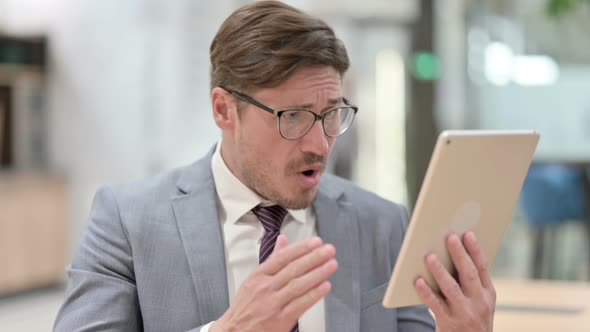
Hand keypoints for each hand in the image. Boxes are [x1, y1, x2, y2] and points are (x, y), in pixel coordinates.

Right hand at [211, 235, 337, 331]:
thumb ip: (271, 260)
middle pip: (293, 269)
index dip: (301, 248)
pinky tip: (325, 286)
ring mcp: (272, 304)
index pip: (282, 257)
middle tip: (329, 250)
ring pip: (298, 285)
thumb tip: (283, 240)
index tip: (316, 242)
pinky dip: (314, 294)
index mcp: (258, 275)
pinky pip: (300, 304)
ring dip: (318, 273)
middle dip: (313, 257)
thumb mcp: (254, 280)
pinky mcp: (280, 320)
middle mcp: (265, 288)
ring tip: (331, 264)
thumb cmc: (245, 307)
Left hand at [414, 232, 495, 331]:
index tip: (468, 233)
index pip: (483, 268)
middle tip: (449, 237)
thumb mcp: (479, 301)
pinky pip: (435, 305)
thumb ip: (469, 281)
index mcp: (488, 294)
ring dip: (439, 271)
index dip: (476, 250)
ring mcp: (465, 314)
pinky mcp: (449, 323)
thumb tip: (452, 252)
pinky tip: (417, 280)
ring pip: (451, 288)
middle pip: (468, 274)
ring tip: (429, 256)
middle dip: (459, 254)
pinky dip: (425, 292)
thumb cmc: (471, 316)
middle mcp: (479, 303)